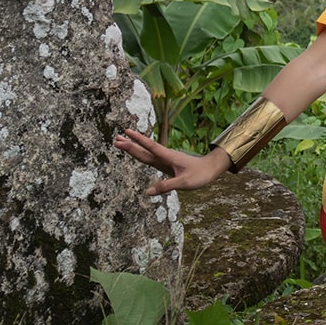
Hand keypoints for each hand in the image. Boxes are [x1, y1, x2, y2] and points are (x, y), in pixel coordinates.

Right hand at [113, 129, 230, 195]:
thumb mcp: (184, 183)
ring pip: (145, 153)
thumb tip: (147, 192)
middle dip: (130, 144)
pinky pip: (150, 159)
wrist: (210, 169)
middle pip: (144, 150)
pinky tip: (136, 153)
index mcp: (168, 157)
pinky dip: (141, 155)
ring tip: (120, 142)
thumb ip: (166, 186)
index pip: (150, 147)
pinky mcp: (166, 165)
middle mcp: (164, 157)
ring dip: (133, 148)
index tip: (126, 132)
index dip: (138, 140)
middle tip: (115, 139)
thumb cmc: (199, 175)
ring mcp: (165, 160)